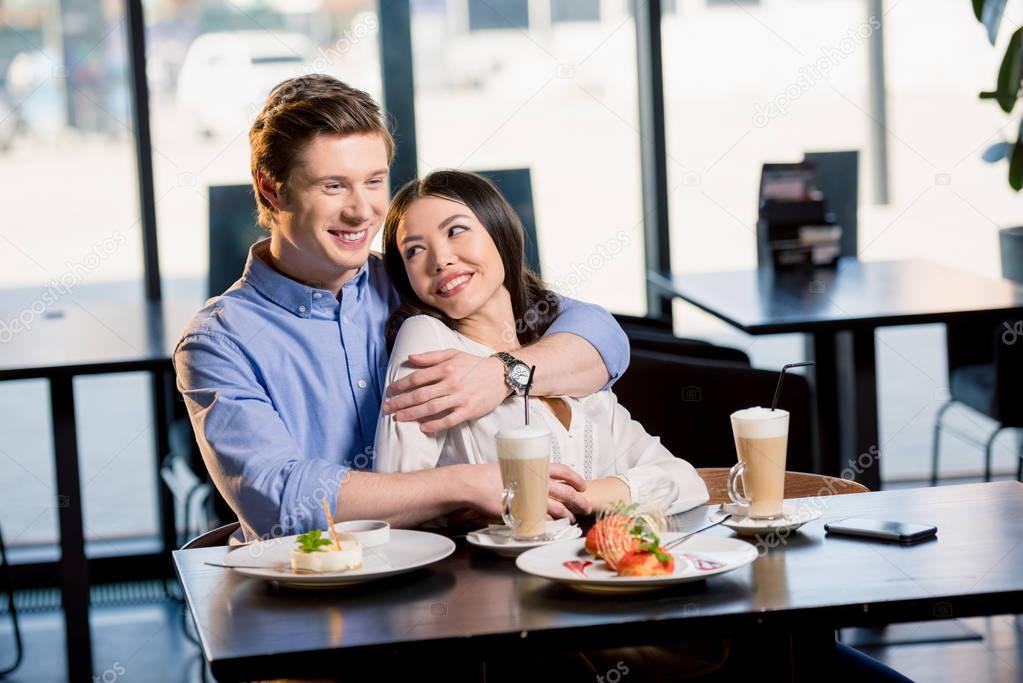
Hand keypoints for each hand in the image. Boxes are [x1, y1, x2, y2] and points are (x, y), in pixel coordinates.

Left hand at [382, 349, 506, 433]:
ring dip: (412, 414)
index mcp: (446, 368)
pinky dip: (435, 425)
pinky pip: (449, 420)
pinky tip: (422, 428)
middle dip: (400, 401)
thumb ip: (431, 356)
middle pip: (420, 394)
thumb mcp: (453, 353)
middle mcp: (451, 383)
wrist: (500, 375)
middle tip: (386, 407)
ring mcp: (460, 398)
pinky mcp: (469, 410)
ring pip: (431, 408)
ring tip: (398, 417)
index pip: (417, 378)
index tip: (389, 391)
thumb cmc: (474, 364)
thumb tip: (410, 357)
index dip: (401, 385)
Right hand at [455, 463, 591, 522]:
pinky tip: (556, 525)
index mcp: (535, 467)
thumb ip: (526, 472)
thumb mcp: (512, 466)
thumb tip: (536, 478)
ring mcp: (532, 497)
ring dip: (568, 514)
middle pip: (566, 490)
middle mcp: (537, 481)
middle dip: (579, 500)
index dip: (575, 478)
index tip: (582, 485)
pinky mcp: (525, 511)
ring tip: (572, 518)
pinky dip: (552, 522)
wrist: (474, 484)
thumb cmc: (489, 475)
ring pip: (558, 506)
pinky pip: (544, 518)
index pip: (563, 470)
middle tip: (585, 506)